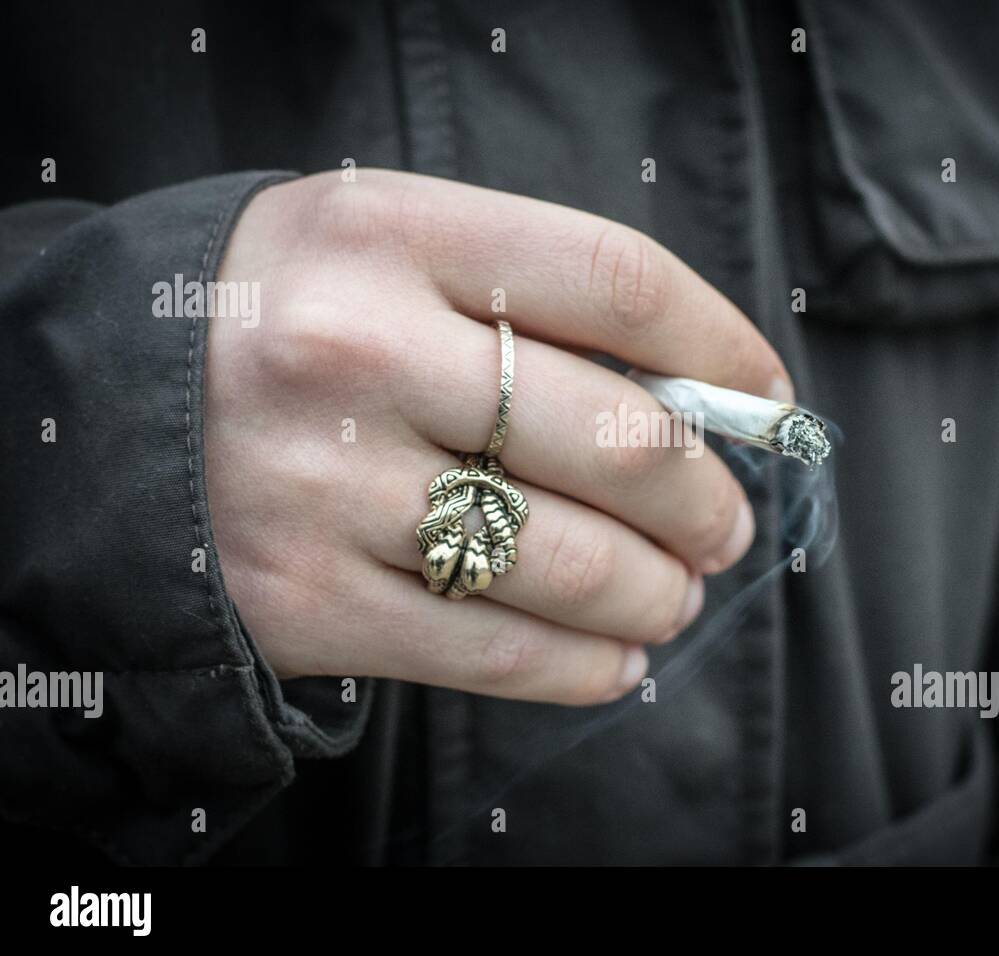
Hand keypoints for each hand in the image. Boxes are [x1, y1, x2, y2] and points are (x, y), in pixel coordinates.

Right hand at [207, 169, 790, 704]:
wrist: (109, 411)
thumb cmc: (290, 322)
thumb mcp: (389, 256)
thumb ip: (529, 303)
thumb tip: (701, 401)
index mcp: (389, 234)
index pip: (616, 280)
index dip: (723, 346)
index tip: (768, 398)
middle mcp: (353, 353)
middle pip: (613, 434)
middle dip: (704, 496)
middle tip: (724, 524)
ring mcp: (322, 485)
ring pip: (566, 561)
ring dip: (659, 591)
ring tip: (678, 593)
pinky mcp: (302, 600)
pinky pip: (493, 651)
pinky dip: (583, 665)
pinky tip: (618, 656)